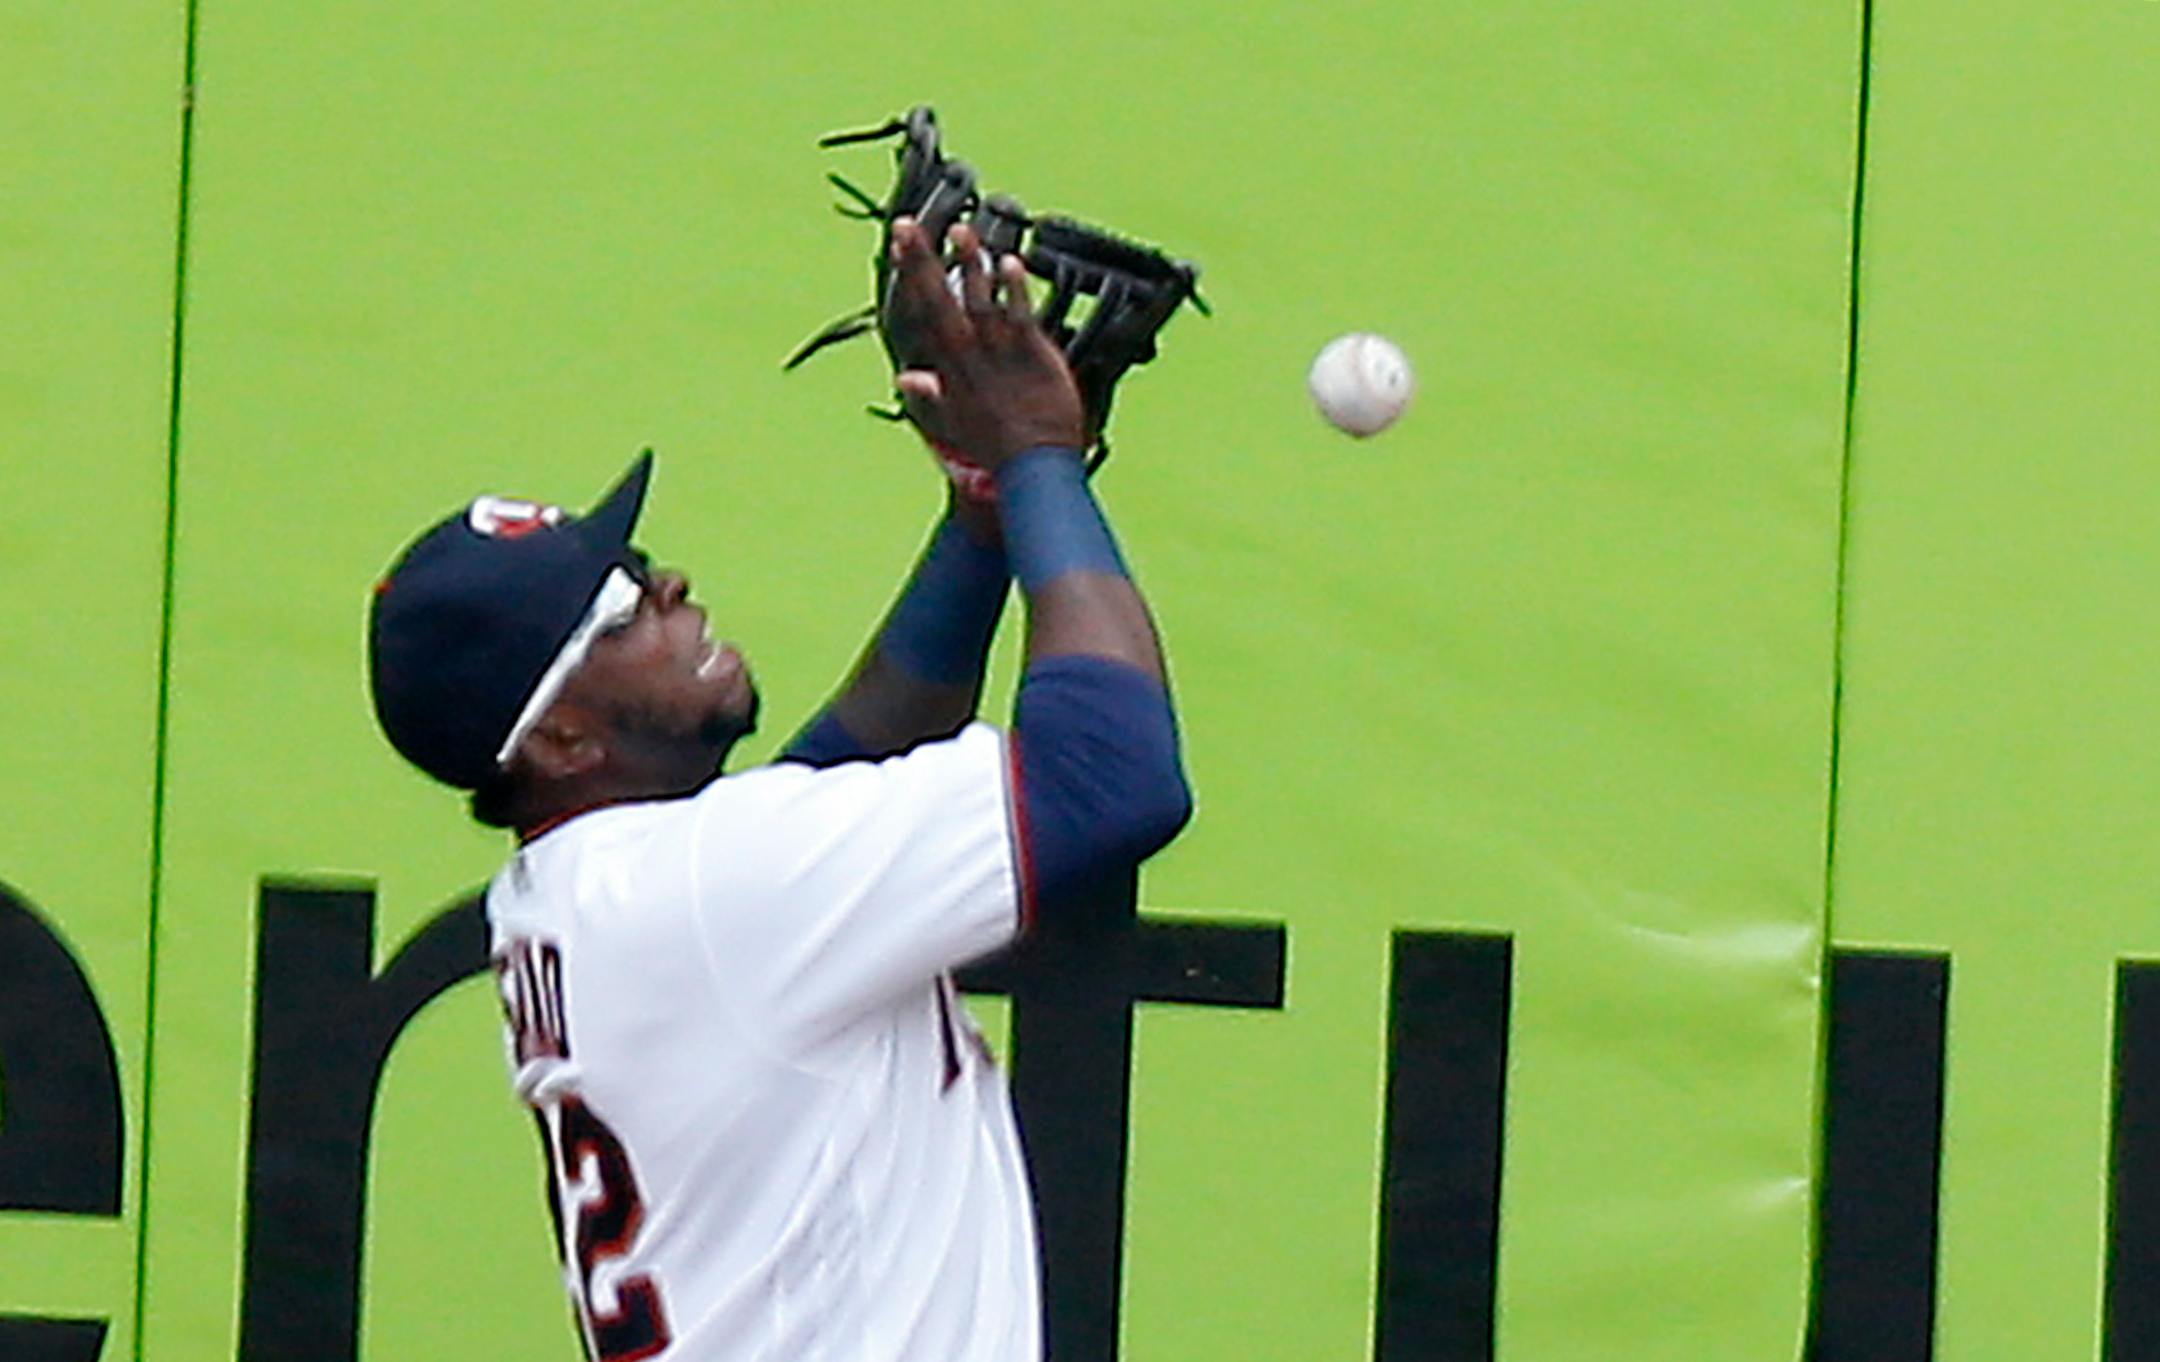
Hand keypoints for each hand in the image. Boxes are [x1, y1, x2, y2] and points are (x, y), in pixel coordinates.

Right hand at [884, 218, 1086, 470]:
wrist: (1032, 466)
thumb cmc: (996, 447)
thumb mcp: (953, 424)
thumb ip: (930, 395)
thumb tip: (905, 377)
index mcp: (948, 367)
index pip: (922, 310)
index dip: (909, 274)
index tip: (898, 244)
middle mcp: (968, 353)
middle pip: (940, 298)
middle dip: (922, 259)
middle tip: (908, 225)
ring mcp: (998, 350)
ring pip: (979, 297)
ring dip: (969, 262)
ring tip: (961, 230)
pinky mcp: (1030, 352)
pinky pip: (1020, 312)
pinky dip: (1014, 288)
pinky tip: (1010, 263)